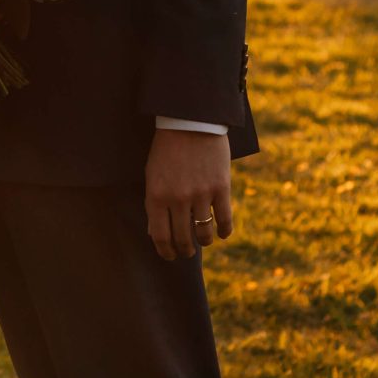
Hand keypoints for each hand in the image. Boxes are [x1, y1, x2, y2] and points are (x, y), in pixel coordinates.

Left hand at [144, 127, 232, 261]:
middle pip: (182, 238)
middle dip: (184, 250)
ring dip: (204, 241)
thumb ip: (154, 203)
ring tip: (203, 241)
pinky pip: (224, 220)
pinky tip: (222, 234)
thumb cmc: (167, 149)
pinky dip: (224, 231)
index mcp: (156, 196)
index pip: (160, 236)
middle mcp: (178, 199)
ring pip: (204, 233)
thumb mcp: (152, 175)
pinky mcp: (221, 188)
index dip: (165, 251)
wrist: (191, 122)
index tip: (170, 256)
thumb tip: (156, 234)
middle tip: (187, 252)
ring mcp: (201, 194)